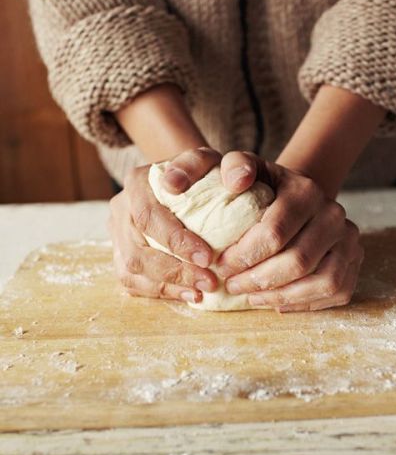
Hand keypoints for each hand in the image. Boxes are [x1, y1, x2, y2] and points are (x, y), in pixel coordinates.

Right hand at [108, 147, 222, 302]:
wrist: (187, 181)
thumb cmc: (203, 173)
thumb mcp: (213, 160)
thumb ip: (217, 163)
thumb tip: (215, 182)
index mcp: (137, 183)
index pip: (148, 216)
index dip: (175, 241)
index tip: (207, 257)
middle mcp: (121, 208)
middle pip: (136, 250)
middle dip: (174, 271)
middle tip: (209, 281)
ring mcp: (117, 234)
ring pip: (131, 271)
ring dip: (167, 286)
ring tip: (200, 292)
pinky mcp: (121, 255)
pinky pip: (133, 282)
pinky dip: (161, 292)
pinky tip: (189, 294)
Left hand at [216, 152, 363, 311]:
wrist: (299, 197)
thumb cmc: (266, 187)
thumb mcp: (248, 168)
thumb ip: (235, 166)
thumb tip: (236, 182)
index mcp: (306, 192)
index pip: (274, 233)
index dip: (243, 256)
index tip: (222, 265)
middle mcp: (334, 215)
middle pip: (298, 261)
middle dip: (259, 281)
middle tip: (232, 286)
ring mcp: (349, 239)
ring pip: (323, 282)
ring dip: (282, 296)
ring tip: (252, 298)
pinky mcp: (355, 261)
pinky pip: (337, 292)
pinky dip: (306, 303)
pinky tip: (277, 301)